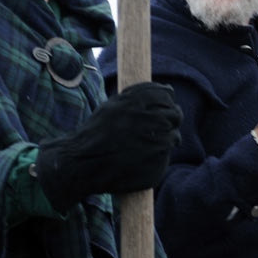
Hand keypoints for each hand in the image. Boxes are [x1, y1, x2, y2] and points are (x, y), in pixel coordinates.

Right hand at [35, 82, 182, 211]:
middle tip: (157, 127)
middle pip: (175, 115)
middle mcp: (150, 122)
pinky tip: (141, 159)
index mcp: (137, 104)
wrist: (82, 163)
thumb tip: (169, 90)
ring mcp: (156, 147)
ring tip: (146, 145)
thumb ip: (140, 95)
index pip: (166, 95)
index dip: (166, 101)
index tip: (161, 107)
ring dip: (165, 139)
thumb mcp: (113, 105)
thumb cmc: (97, 133)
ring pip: (174, 137)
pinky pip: (165, 158)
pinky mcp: (157, 167)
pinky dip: (157, 157)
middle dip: (170, 119)